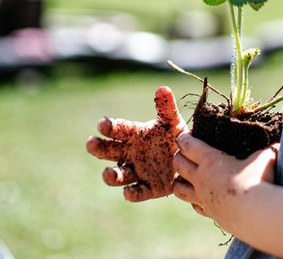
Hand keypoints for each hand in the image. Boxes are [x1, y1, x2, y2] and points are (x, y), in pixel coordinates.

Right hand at [86, 86, 187, 201]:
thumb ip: (166, 108)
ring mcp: (138, 171)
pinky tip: (129, 192)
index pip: (118, 129)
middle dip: (98, 148)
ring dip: (111, 175)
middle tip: (91, 143)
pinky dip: (132, 193)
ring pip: (119, 175)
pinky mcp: (149, 188)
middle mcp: (131, 153)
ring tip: (108, 173)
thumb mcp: (173, 122)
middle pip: (109, 151)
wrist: (191, 160)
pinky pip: (138, 192)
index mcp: (134, 135)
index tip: (102, 124)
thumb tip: (162, 88)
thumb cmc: (176, 137)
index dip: (109, 126)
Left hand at [172, 133, 278, 231]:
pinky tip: (202, 197)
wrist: (256, 214)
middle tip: (185, 153)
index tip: (186, 135)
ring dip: (180, 180)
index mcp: (211, 160)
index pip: (188, 145)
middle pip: (178, 164)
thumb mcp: (266, 157)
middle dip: (178, 156)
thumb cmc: (259, 181)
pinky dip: (194, 200)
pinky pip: (194, 206)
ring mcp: (203, 198)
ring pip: (178, 189)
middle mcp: (202, 178)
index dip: (184, 138)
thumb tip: (278, 145)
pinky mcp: (210, 213)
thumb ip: (268, 150)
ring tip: (187, 177)